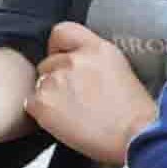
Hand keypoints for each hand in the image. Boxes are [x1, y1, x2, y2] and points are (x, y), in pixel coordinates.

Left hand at [26, 23, 154, 167]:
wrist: (135, 136)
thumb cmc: (134, 113)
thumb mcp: (119, 70)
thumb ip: (93, 61)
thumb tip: (77, 65)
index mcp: (97, 49)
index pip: (62, 31)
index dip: (57, 46)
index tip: (60, 57)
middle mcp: (74, 60)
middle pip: (48, 63)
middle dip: (55, 78)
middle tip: (73, 97)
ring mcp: (56, 80)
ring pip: (39, 84)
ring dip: (50, 96)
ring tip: (73, 113)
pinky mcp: (44, 102)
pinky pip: (31, 103)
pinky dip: (42, 113)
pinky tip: (63, 121)